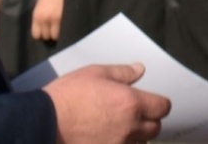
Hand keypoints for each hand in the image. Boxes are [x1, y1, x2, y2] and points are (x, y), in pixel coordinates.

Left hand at [31, 0, 63, 41]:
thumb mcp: (39, 6)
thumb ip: (39, 18)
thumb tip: (41, 30)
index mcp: (36, 16)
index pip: (36, 35)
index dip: (41, 34)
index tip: (45, 31)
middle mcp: (44, 19)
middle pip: (46, 36)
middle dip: (49, 33)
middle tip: (53, 29)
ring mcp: (54, 19)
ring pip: (54, 36)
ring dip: (57, 33)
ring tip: (59, 27)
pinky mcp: (63, 17)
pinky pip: (62, 31)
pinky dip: (63, 30)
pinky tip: (64, 25)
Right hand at [45, 63, 170, 143]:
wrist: (44, 121)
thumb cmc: (68, 95)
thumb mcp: (95, 73)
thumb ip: (122, 73)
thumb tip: (140, 69)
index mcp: (131, 103)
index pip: (163, 107)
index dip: (158, 103)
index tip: (151, 102)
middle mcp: (130, 127)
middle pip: (155, 128)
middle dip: (148, 120)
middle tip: (133, 114)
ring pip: (140, 143)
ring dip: (135, 136)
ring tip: (119, 128)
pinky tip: (108, 138)